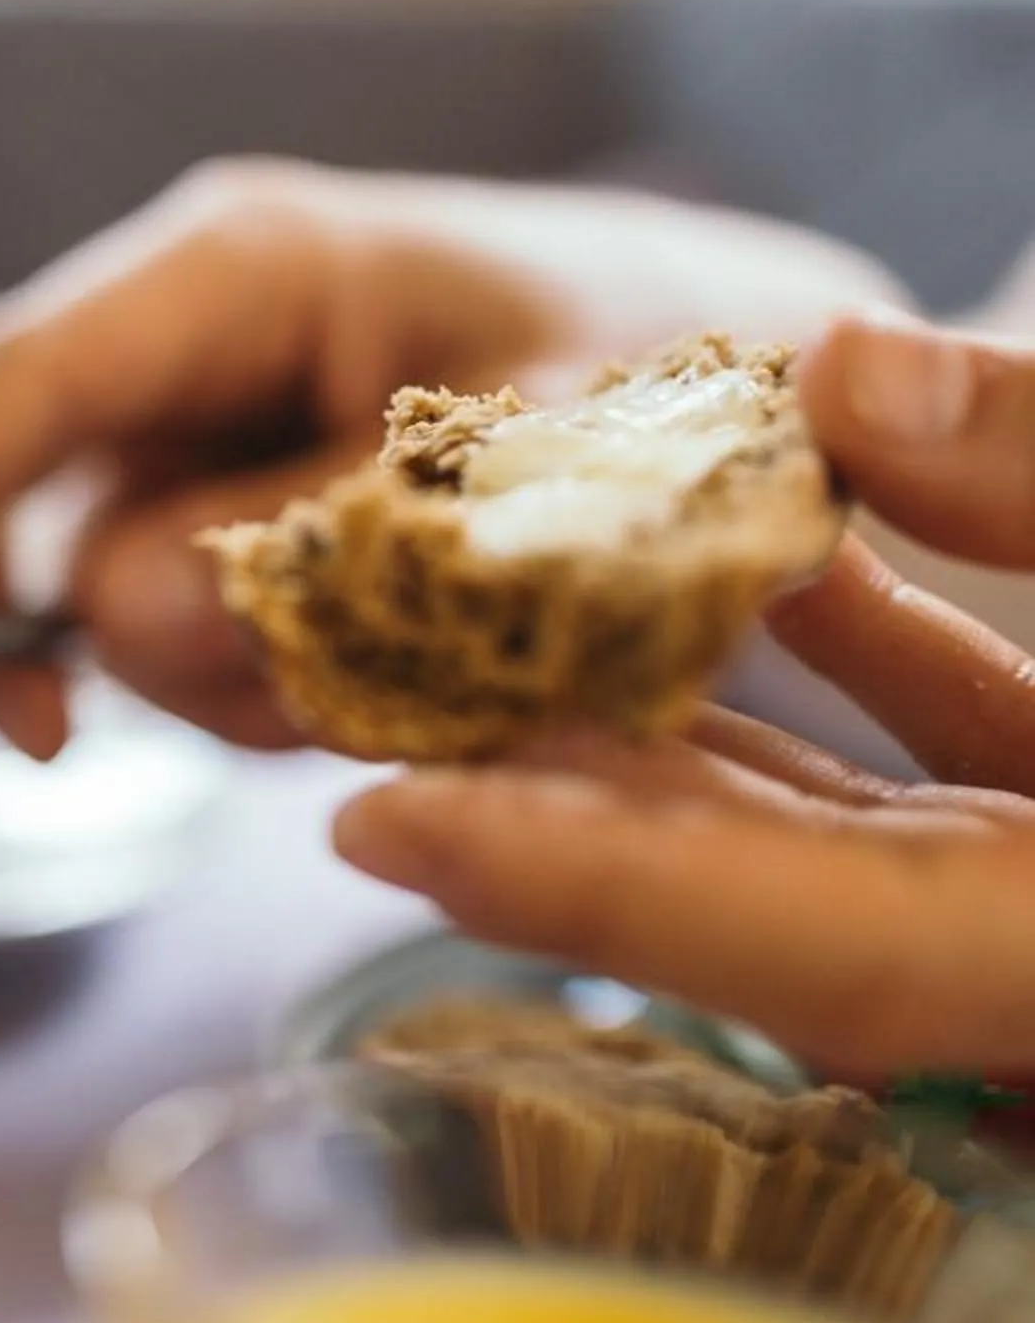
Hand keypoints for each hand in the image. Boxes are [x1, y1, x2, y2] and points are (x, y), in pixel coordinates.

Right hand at [0, 161, 901, 757]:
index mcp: (242, 269)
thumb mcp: (519, 479)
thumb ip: (303, 549)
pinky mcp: (226, 500)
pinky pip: (168, 627)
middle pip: (16, 500)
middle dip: (87, 637)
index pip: (14, 388)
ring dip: (206, 677)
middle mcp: (188, 333)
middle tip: (119, 734)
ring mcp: (200, 421)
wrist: (769, 406)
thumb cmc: (674, 397)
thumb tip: (104, 616)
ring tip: (372, 674)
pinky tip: (364, 669)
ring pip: (94, 593)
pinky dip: (250, 685)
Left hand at [335, 315, 1034, 1076]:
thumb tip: (845, 366)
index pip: (831, 956)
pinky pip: (960, 785)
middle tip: (363, 716)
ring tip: (493, 638)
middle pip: (776, 918)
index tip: (374, 820)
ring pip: (849, 854)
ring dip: (677, 743)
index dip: (601, 886)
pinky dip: (863, 680)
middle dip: (563, 816)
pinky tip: (764, 573)